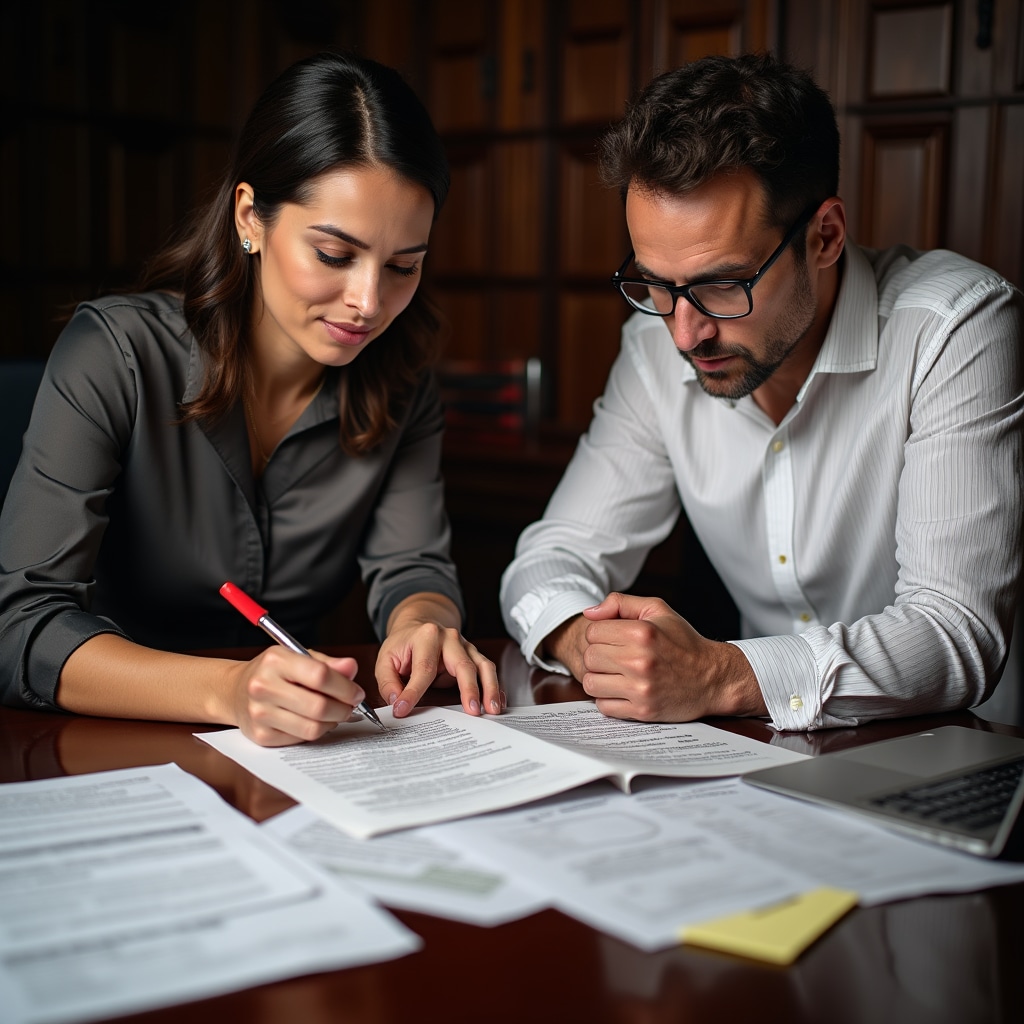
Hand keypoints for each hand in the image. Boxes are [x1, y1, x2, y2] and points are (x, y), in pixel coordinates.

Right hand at [228, 647, 364, 745]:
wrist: (234, 691)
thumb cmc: (273, 672)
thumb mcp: (298, 657)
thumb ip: (327, 663)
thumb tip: (351, 668)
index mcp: (275, 661)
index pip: (320, 675)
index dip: (345, 687)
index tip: (357, 693)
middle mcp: (263, 686)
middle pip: (318, 706)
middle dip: (344, 708)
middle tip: (351, 706)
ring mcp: (260, 713)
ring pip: (312, 727)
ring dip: (333, 723)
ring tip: (336, 714)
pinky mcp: (260, 735)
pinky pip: (301, 738)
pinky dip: (316, 731)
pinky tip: (316, 721)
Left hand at [375, 594, 502, 718]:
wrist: (420, 625)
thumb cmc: (404, 645)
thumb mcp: (386, 660)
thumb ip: (388, 682)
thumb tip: (396, 702)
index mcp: (426, 636)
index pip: (423, 668)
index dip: (413, 692)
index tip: (404, 711)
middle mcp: (450, 638)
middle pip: (464, 665)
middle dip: (469, 689)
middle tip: (472, 712)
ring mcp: (466, 646)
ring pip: (483, 666)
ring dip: (490, 689)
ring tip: (492, 710)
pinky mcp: (474, 655)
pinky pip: (488, 671)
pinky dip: (495, 687)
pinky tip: (499, 702)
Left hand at [569, 593, 764, 721]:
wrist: (713, 678)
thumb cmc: (683, 642)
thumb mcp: (657, 610)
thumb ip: (620, 603)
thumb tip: (589, 613)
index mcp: (642, 633)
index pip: (592, 632)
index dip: (599, 634)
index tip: (612, 638)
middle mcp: (640, 661)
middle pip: (589, 657)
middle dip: (597, 655)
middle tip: (613, 656)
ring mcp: (641, 689)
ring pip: (591, 683)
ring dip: (599, 678)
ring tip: (614, 673)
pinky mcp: (643, 711)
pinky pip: (604, 706)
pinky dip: (608, 699)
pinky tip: (621, 690)